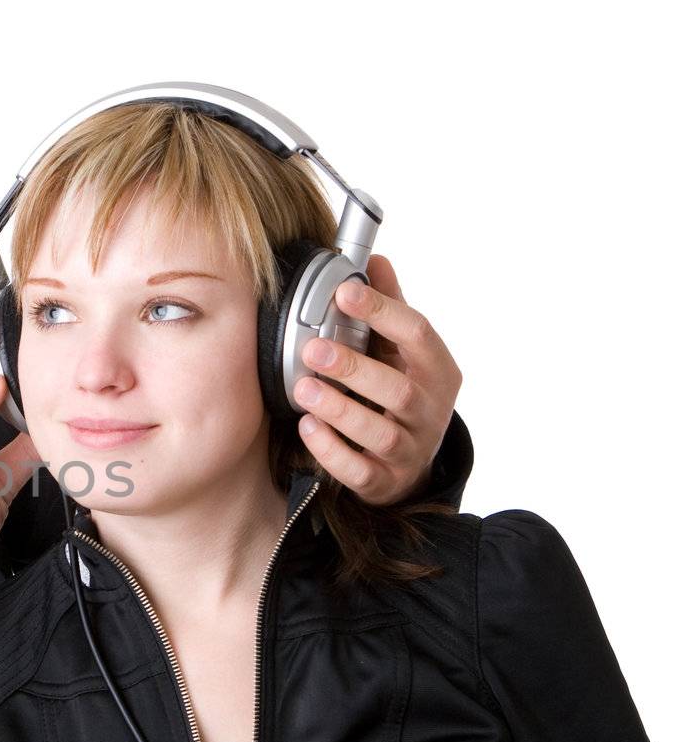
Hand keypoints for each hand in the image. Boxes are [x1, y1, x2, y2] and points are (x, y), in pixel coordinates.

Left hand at [292, 255, 461, 505]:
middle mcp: (429, 411)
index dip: (383, 311)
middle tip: (312, 349)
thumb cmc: (402, 394)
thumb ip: (390, 310)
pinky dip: (331, 451)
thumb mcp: (403, 352)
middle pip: (398, 389)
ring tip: (304, 389)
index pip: (418, 334)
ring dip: (339, 410)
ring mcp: (409, 449)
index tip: (345, 292)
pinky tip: (307, 427)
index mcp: (437, 370)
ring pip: (378, 433)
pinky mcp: (385, 482)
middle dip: (354, 368)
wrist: (411, 465)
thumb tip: (376, 259)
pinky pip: (359, 471)